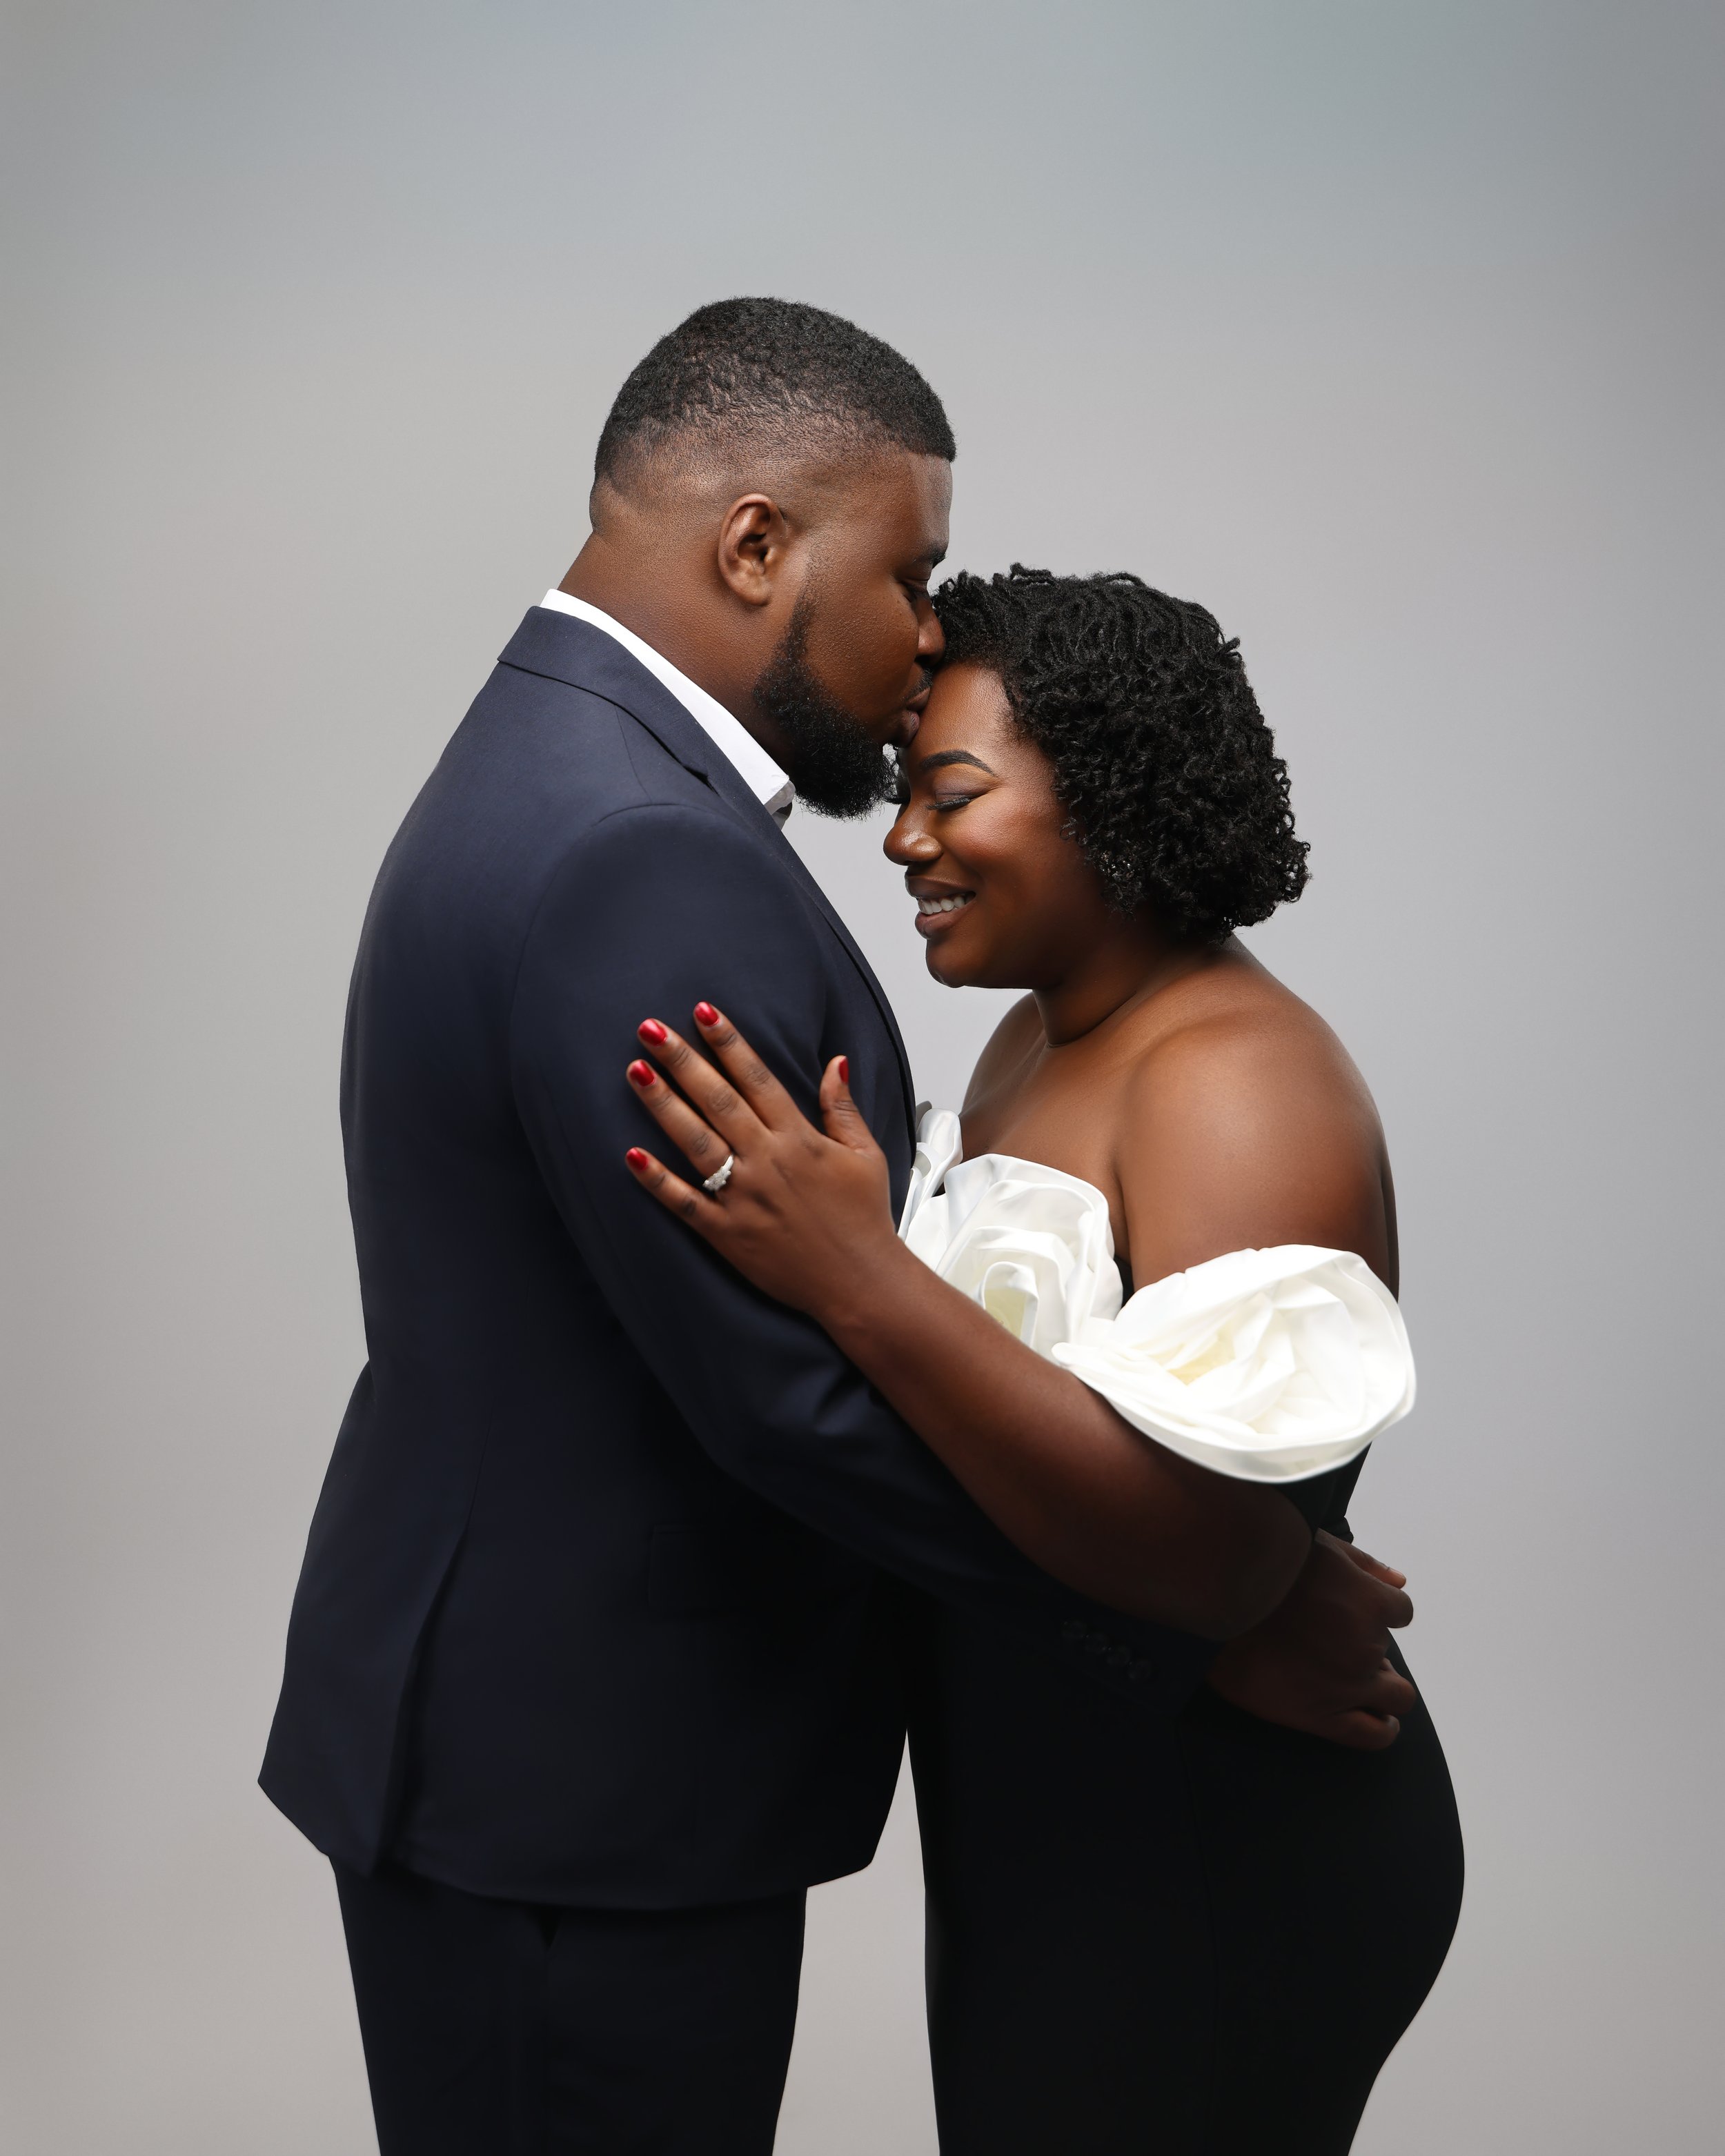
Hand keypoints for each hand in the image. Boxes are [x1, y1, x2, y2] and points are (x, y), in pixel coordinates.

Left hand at [622, 1005, 902, 1316]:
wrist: (860, 1283)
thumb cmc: (864, 1218)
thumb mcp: (864, 1155)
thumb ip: (842, 1107)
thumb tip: (835, 1061)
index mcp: (799, 1140)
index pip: (757, 1079)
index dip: (728, 1042)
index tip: (702, 1011)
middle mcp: (768, 1162)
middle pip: (718, 1101)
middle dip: (684, 1061)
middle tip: (650, 1027)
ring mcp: (744, 1198)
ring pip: (696, 1142)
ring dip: (663, 1105)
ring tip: (635, 1071)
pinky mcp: (727, 1234)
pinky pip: (685, 1203)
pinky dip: (658, 1180)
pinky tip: (630, 1154)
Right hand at [1205, 1530, 1416, 1749]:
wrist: (1212, 1603)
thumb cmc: (1264, 1566)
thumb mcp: (1318, 1545)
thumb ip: (1364, 1563)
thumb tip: (1399, 1581)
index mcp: (1369, 1602)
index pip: (1401, 1611)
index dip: (1379, 1609)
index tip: (1354, 1608)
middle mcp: (1366, 1646)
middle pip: (1389, 1652)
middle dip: (1370, 1649)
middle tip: (1336, 1642)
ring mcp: (1347, 1685)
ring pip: (1398, 1698)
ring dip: (1384, 1688)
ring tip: (1360, 1683)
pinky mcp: (1321, 1716)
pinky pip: (1372, 1735)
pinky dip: (1382, 1728)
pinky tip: (1378, 1720)